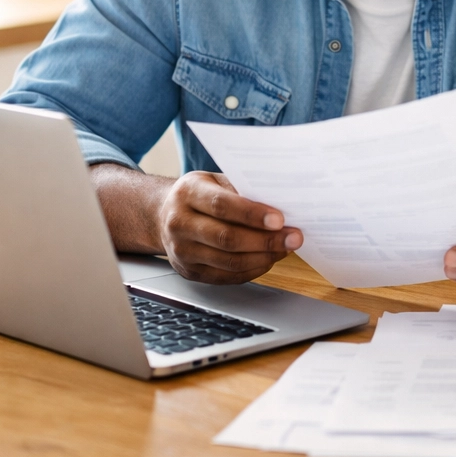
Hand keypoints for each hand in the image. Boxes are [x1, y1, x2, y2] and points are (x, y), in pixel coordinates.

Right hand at [155, 171, 302, 283]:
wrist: (162, 216)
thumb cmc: (197, 195)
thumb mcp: (213, 180)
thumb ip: (240, 189)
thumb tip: (278, 202)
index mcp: (188, 194)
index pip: (222, 206)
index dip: (253, 215)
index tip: (280, 220)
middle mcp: (180, 224)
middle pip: (227, 238)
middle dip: (266, 240)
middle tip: (293, 238)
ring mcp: (182, 251)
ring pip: (229, 261)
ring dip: (263, 257)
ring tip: (285, 249)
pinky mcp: (190, 272)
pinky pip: (226, 276)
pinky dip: (252, 270)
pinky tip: (268, 259)